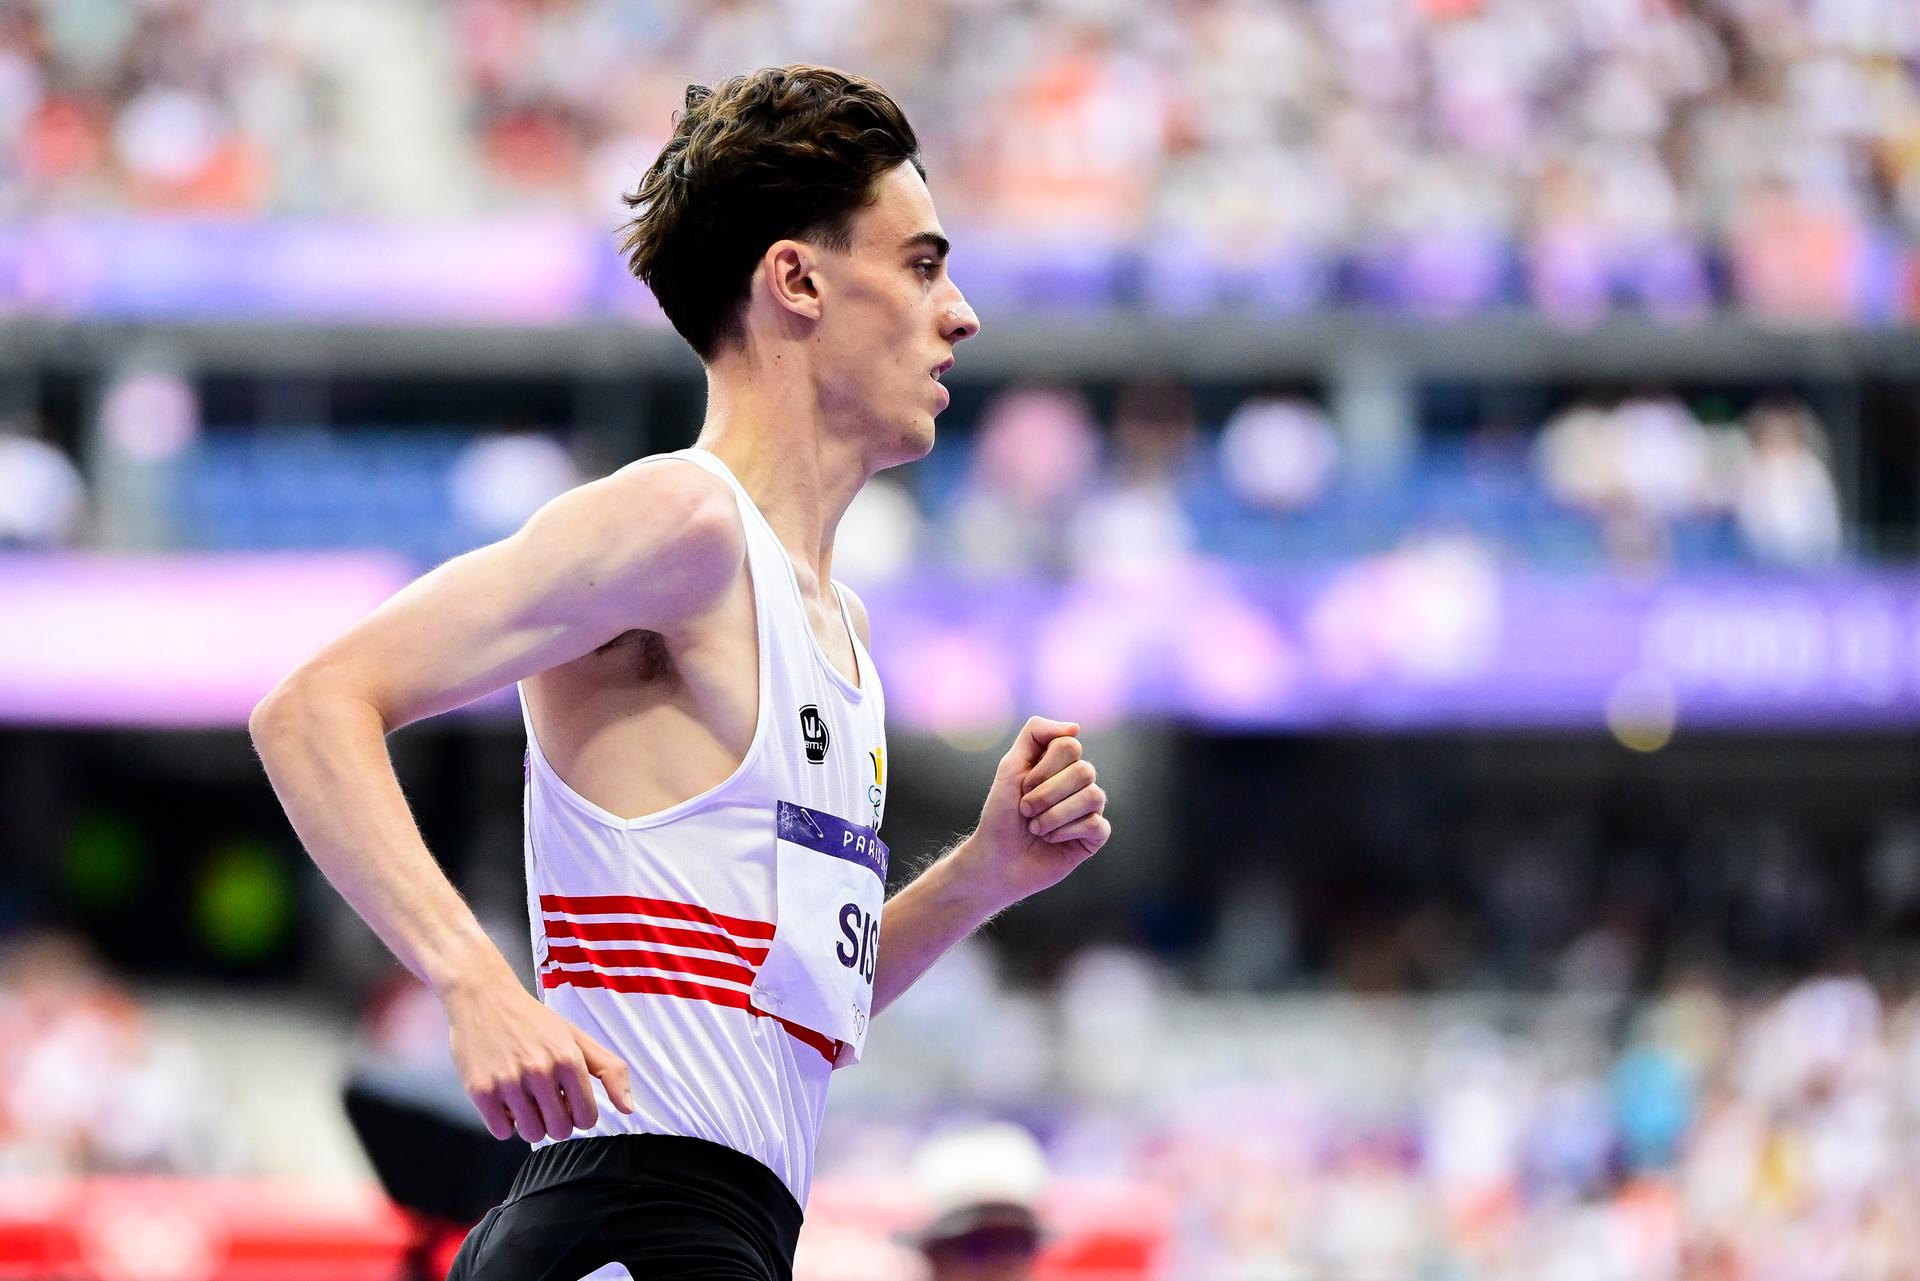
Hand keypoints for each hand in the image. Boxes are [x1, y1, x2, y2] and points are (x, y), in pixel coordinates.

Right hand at [441, 968, 635, 1141]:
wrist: (484, 998)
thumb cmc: (534, 1021)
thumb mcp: (577, 1037)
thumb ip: (610, 1070)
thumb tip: (629, 1109)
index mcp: (569, 1058)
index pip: (586, 1118)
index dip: (579, 1114)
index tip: (568, 1101)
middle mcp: (540, 1070)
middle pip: (559, 1131)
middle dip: (555, 1122)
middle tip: (545, 1100)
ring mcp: (508, 1081)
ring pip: (530, 1134)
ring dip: (529, 1123)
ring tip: (524, 1098)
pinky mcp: (480, 1090)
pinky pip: (501, 1132)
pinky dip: (504, 1122)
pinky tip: (505, 1098)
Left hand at [964, 715, 1110, 908]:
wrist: (996, 859)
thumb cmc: (1001, 814)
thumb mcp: (1010, 766)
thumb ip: (1035, 733)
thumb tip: (1076, 727)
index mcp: (1061, 762)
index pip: (1070, 745)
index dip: (1043, 768)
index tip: (1023, 786)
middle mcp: (1079, 782)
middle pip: (1084, 771)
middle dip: (1046, 794)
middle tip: (1025, 810)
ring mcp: (1089, 808)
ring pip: (1093, 796)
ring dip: (1053, 815)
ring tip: (1035, 828)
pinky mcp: (1094, 836)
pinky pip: (1096, 824)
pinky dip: (1065, 832)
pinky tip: (1051, 840)